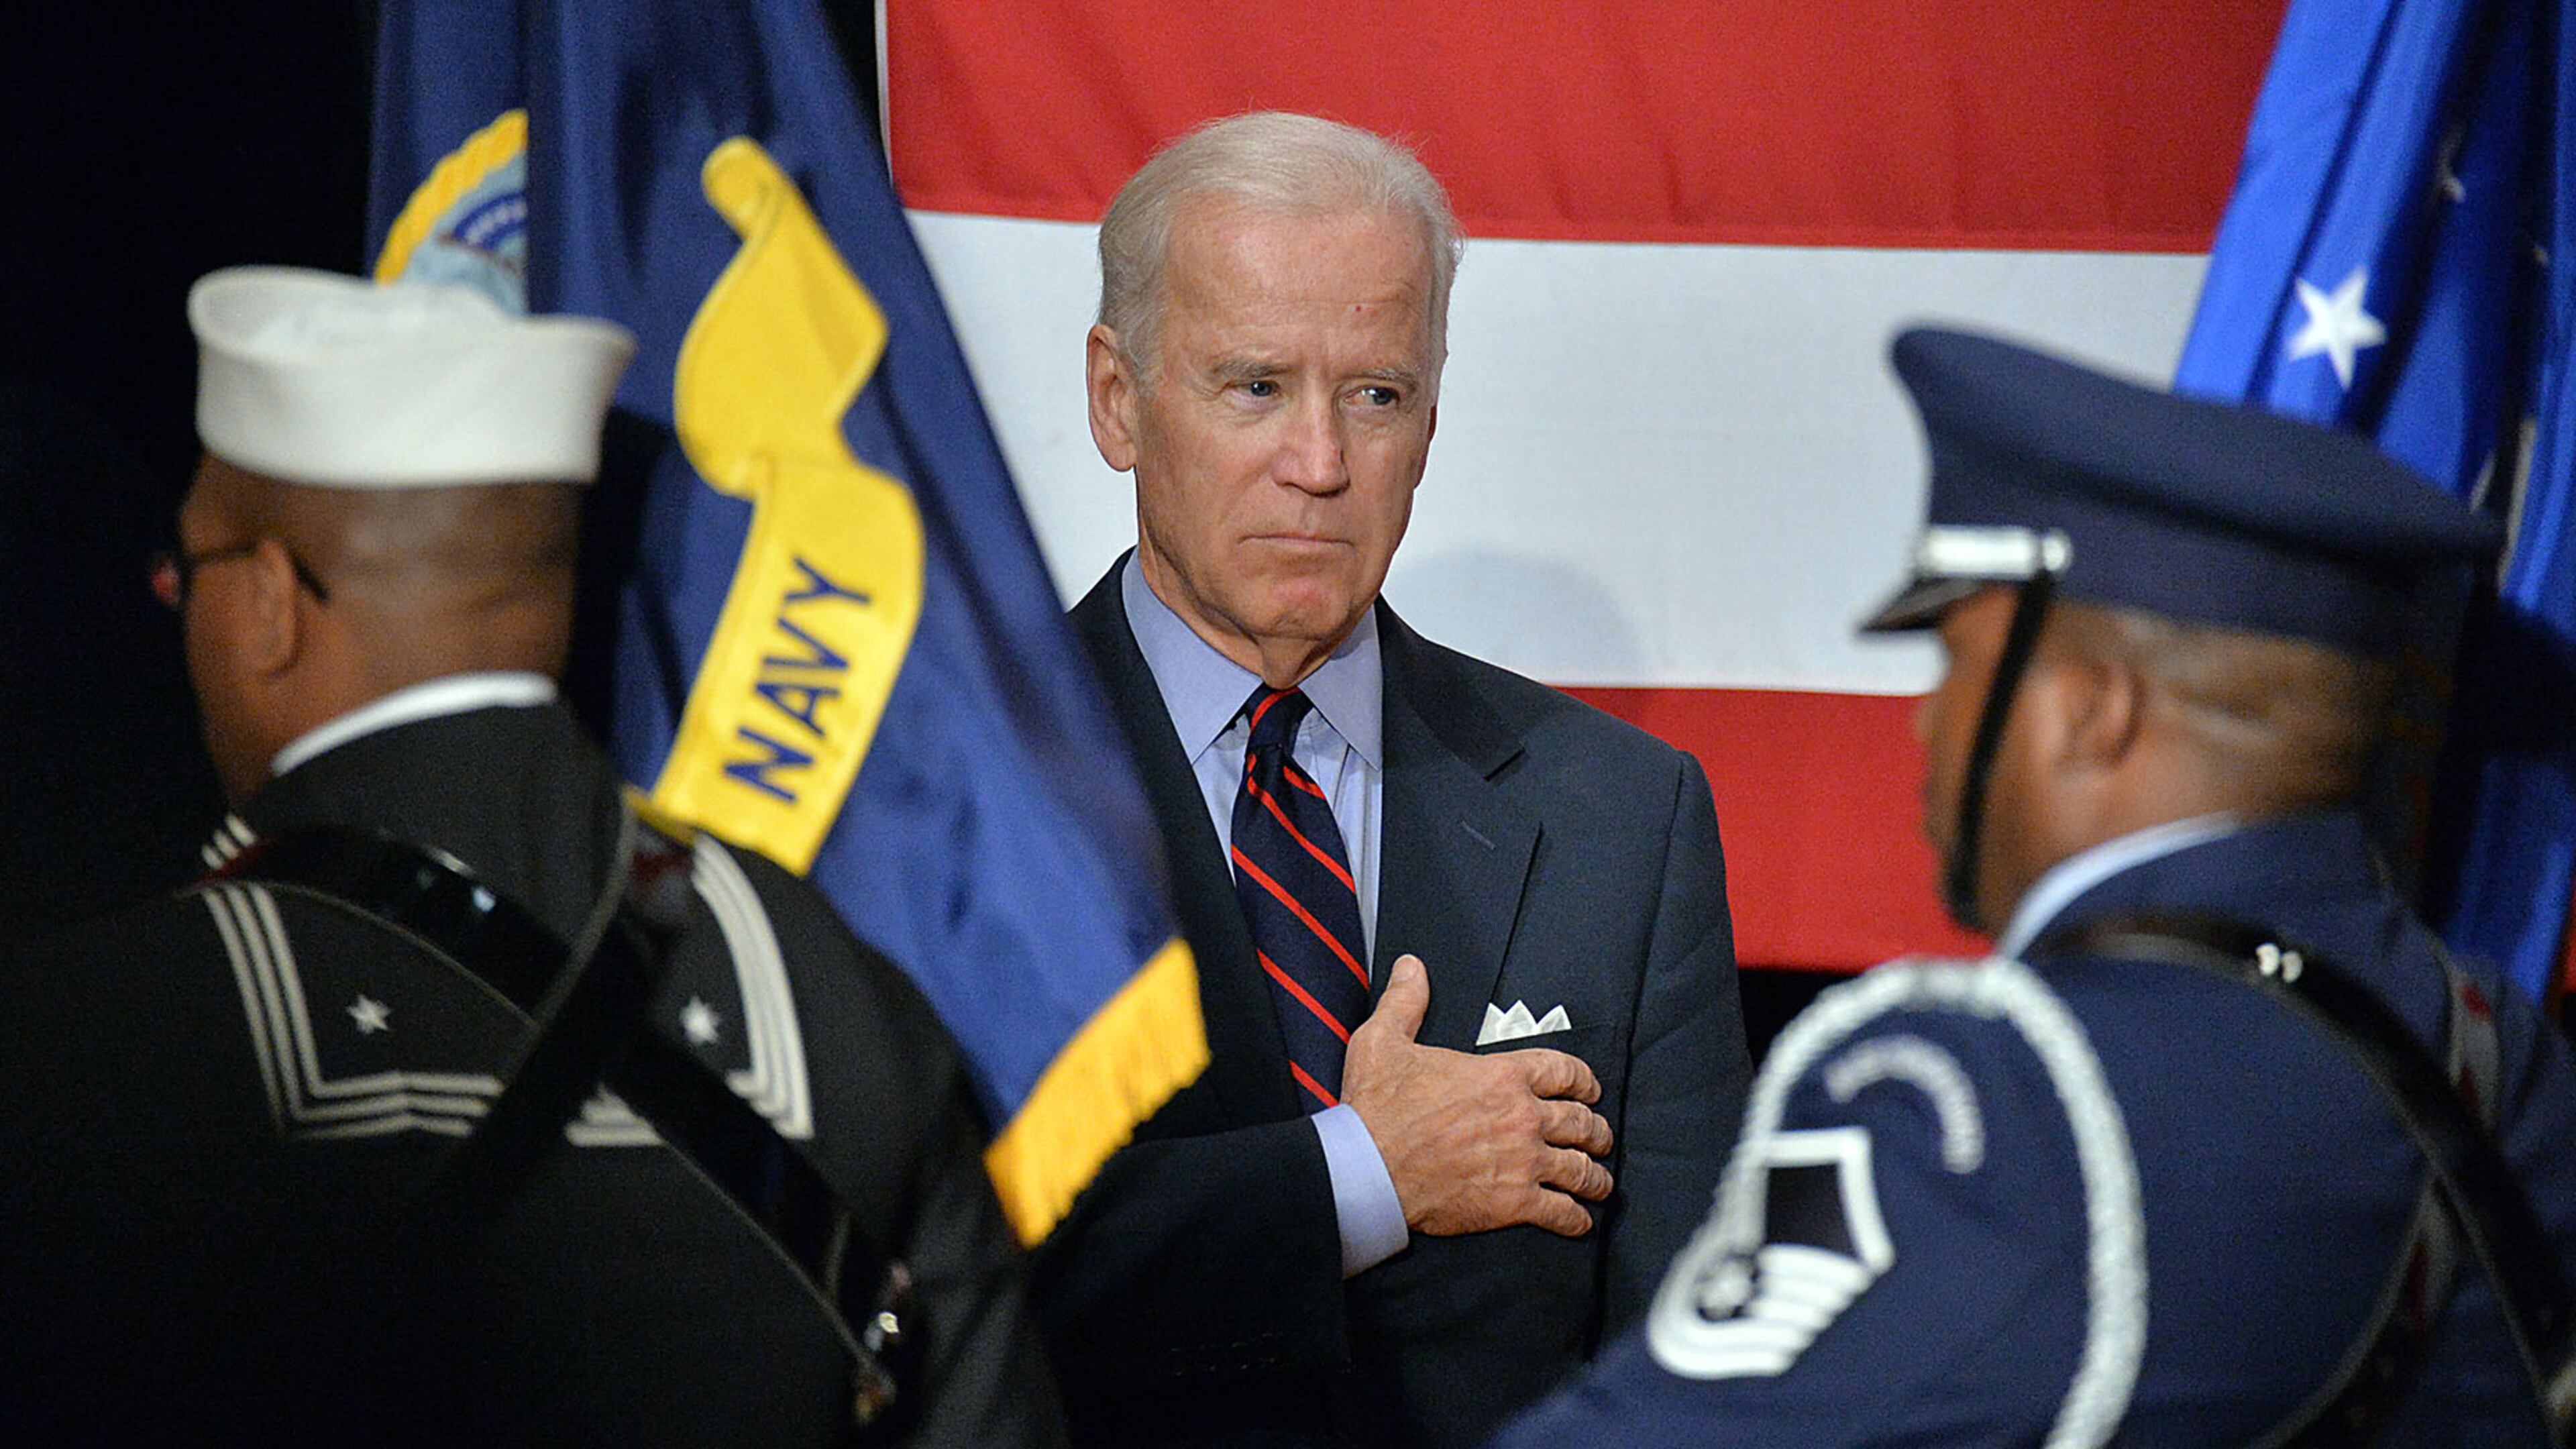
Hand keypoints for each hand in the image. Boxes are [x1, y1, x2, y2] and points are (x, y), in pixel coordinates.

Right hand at [1341, 954, 1613, 1238]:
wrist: (1367, 1169)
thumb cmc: (1376, 1106)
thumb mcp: (1384, 1040)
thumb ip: (1406, 1002)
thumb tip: (1412, 966)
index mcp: (1501, 1075)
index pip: (1563, 1071)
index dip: (1584, 1080)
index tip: (1590, 1090)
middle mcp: (1523, 1116)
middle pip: (1580, 1121)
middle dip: (1595, 1129)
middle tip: (1599, 1136)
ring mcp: (1523, 1162)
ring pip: (1580, 1168)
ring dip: (1595, 1174)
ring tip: (1600, 1181)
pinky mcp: (1514, 1203)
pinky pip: (1561, 1212)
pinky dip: (1576, 1219)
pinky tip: (1581, 1221)